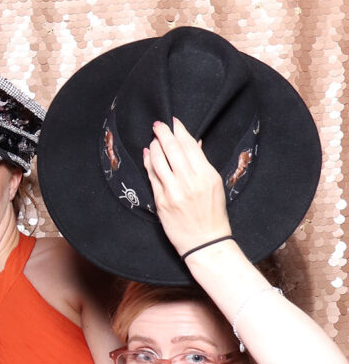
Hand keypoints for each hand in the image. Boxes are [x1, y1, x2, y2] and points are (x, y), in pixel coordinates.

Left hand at [143, 118, 230, 256]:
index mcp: (207, 176)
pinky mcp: (161, 201)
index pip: (190, 146)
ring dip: (154, 146)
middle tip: (158, 124)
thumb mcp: (215, 186)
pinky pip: (152, 177)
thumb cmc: (212, 214)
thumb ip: (202, 164)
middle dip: (164, 133)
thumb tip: (195, 143)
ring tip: (153, 139)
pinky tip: (147, 154)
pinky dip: (148, 163)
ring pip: (159, 161)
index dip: (180, 131)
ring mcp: (173, 191)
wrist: (205, 241)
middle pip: (173, 150)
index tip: (174, 122)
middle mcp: (190, 182)